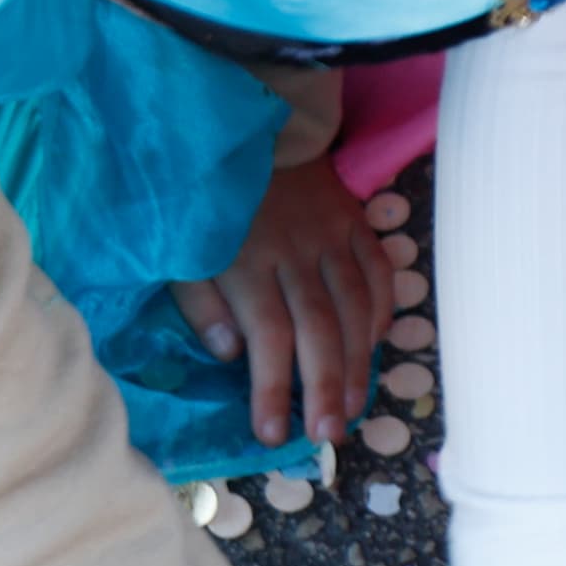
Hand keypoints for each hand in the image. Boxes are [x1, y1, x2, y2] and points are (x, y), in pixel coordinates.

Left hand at [174, 171, 409, 449]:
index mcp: (247, 263)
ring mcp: (332, 237)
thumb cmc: (208, 204)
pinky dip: (381, 310)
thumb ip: (201, 303)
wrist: (252, 129)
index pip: (268, 336)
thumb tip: (229, 354)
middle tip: (328, 436)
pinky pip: (379, 272)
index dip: (272, 388)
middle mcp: (296, 254)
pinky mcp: (355, 222)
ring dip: (358, 363)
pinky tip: (375, 344)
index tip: (272, 433)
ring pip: (355, 308)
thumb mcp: (184, 252)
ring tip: (354, 409)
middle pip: (318, 330)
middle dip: (325, 388)